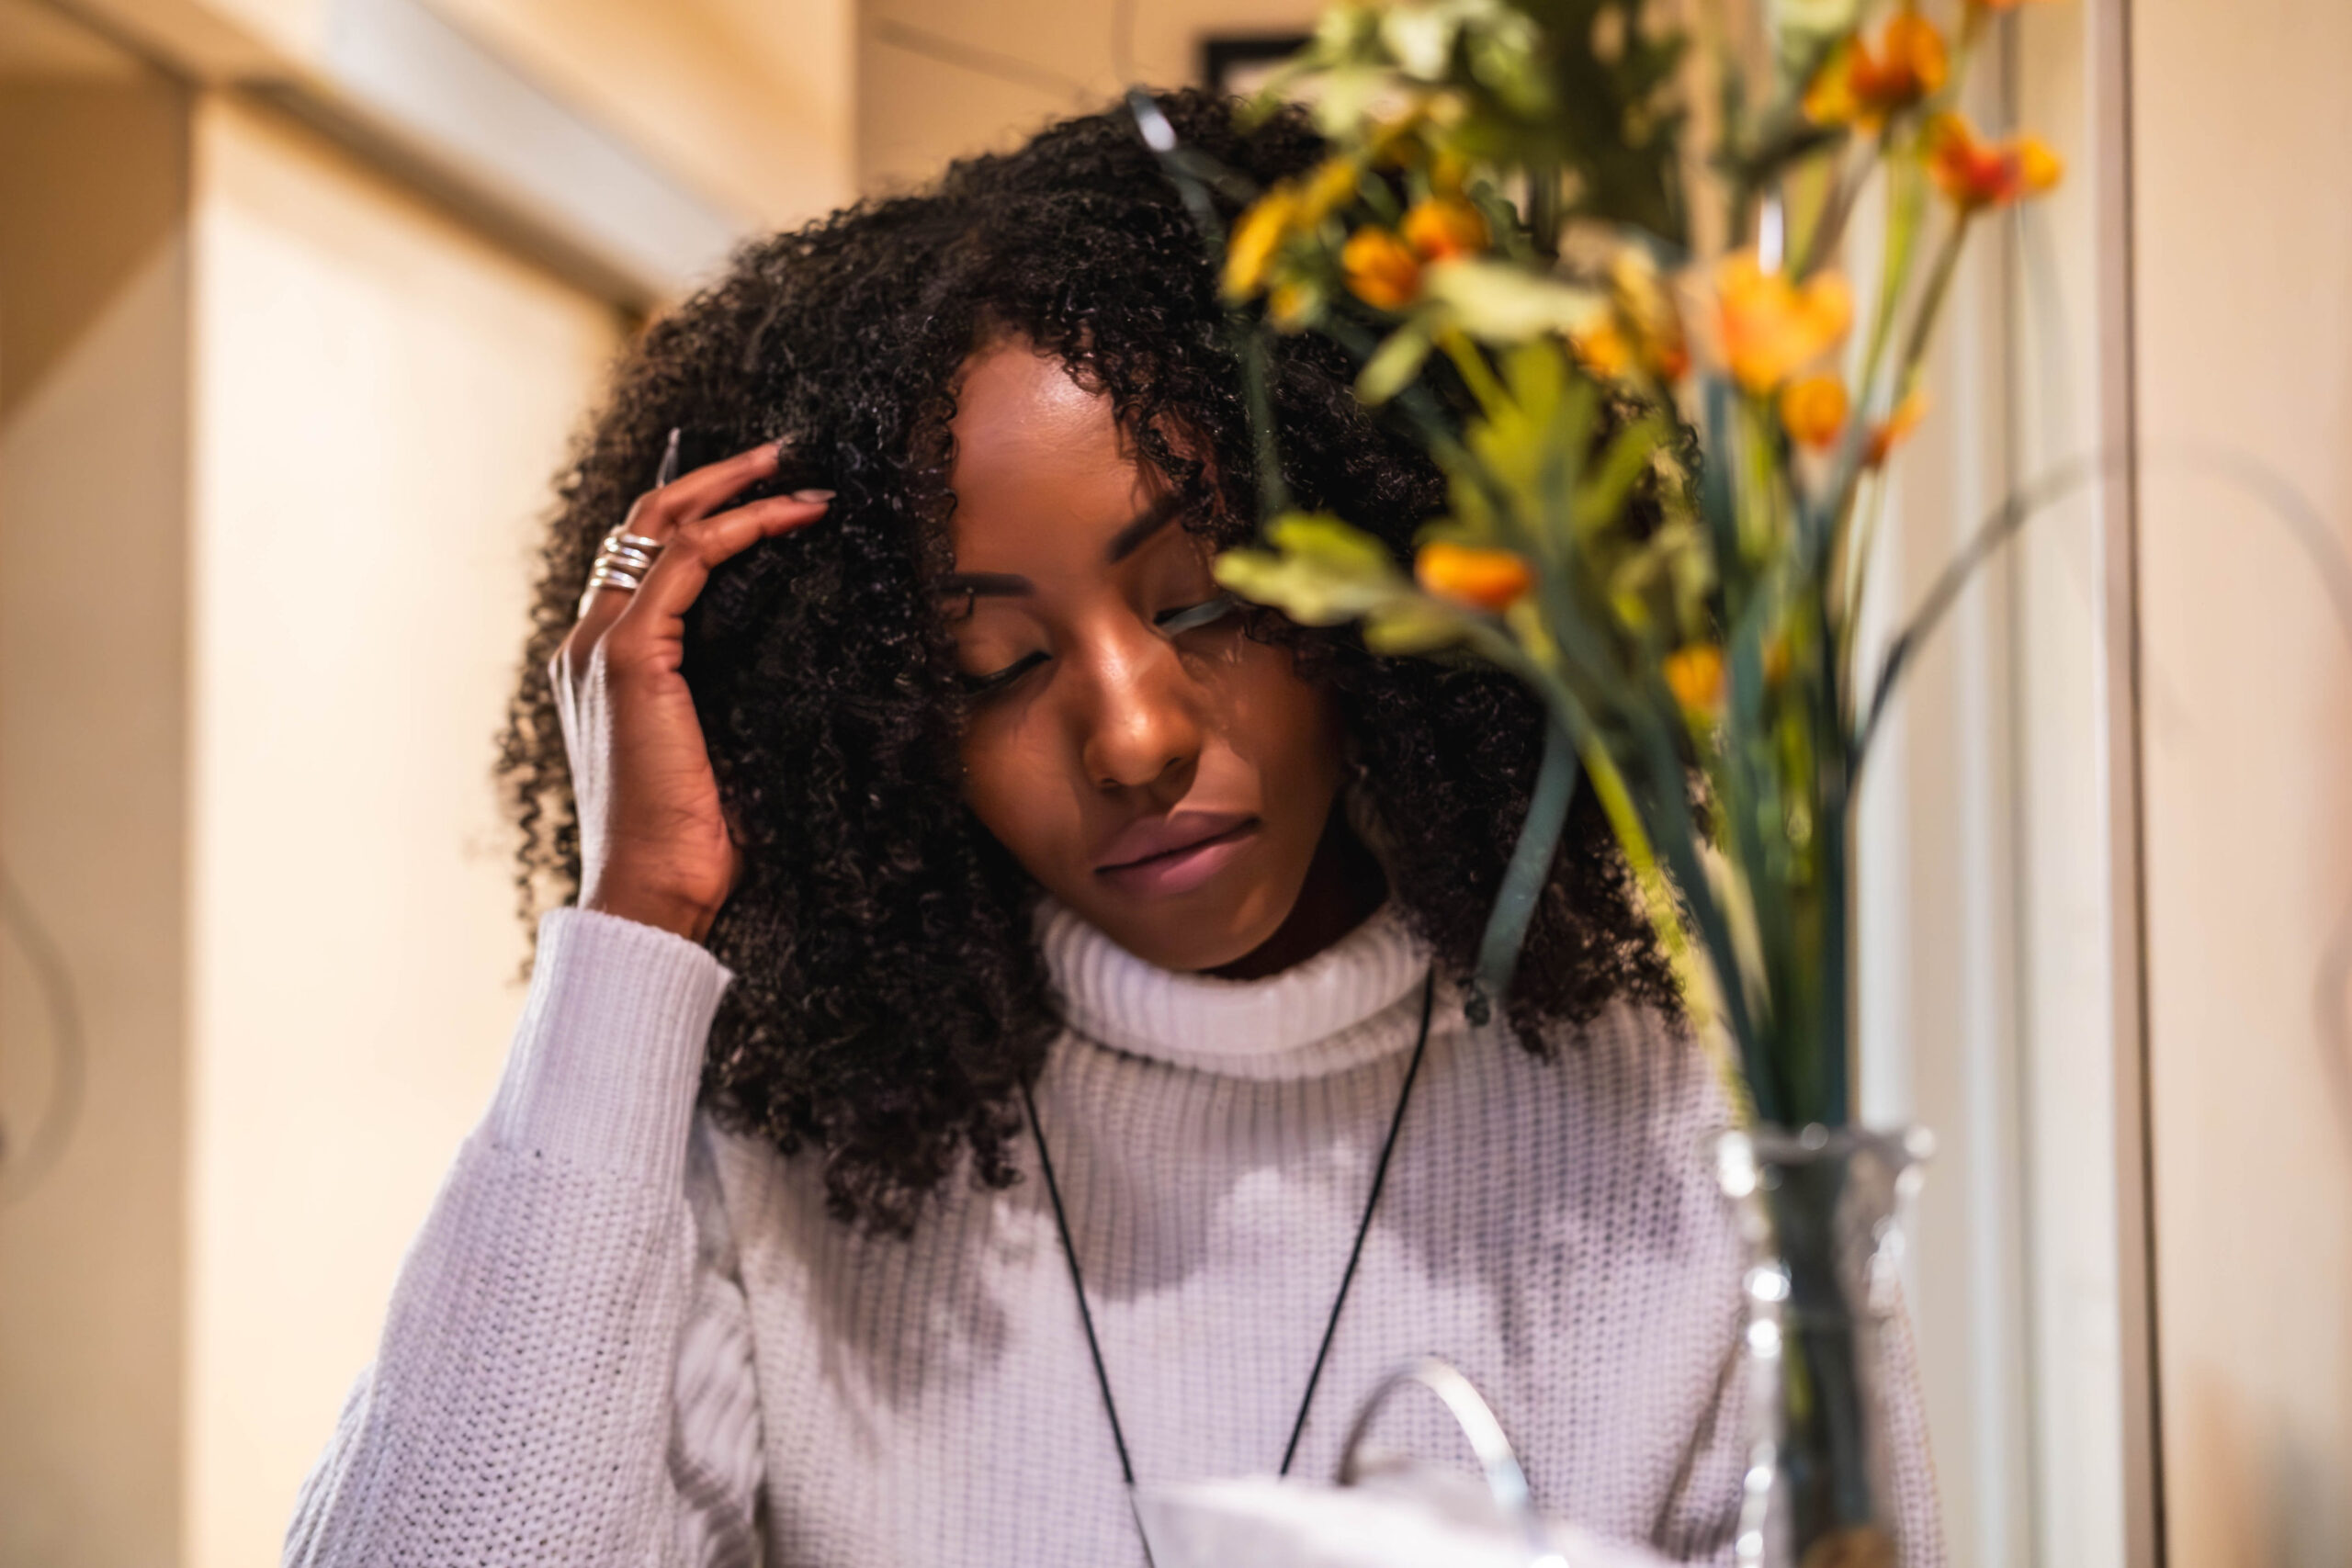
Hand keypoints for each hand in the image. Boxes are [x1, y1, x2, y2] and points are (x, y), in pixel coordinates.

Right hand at [549, 440, 831, 940]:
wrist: (652, 892)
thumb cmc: (694, 841)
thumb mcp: (717, 749)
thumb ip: (726, 695)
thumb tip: (792, 658)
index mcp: (601, 663)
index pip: (640, 559)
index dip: (698, 514)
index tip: (764, 493)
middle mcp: (587, 641)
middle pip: (640, 524)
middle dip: (713, 477)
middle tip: (782, 454)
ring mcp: (600, 645)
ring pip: (659, 526)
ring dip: (733, 488)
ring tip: (797, 472)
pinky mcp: (628, 658)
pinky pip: (685, 562)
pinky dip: (741, 528)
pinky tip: (791, 517)